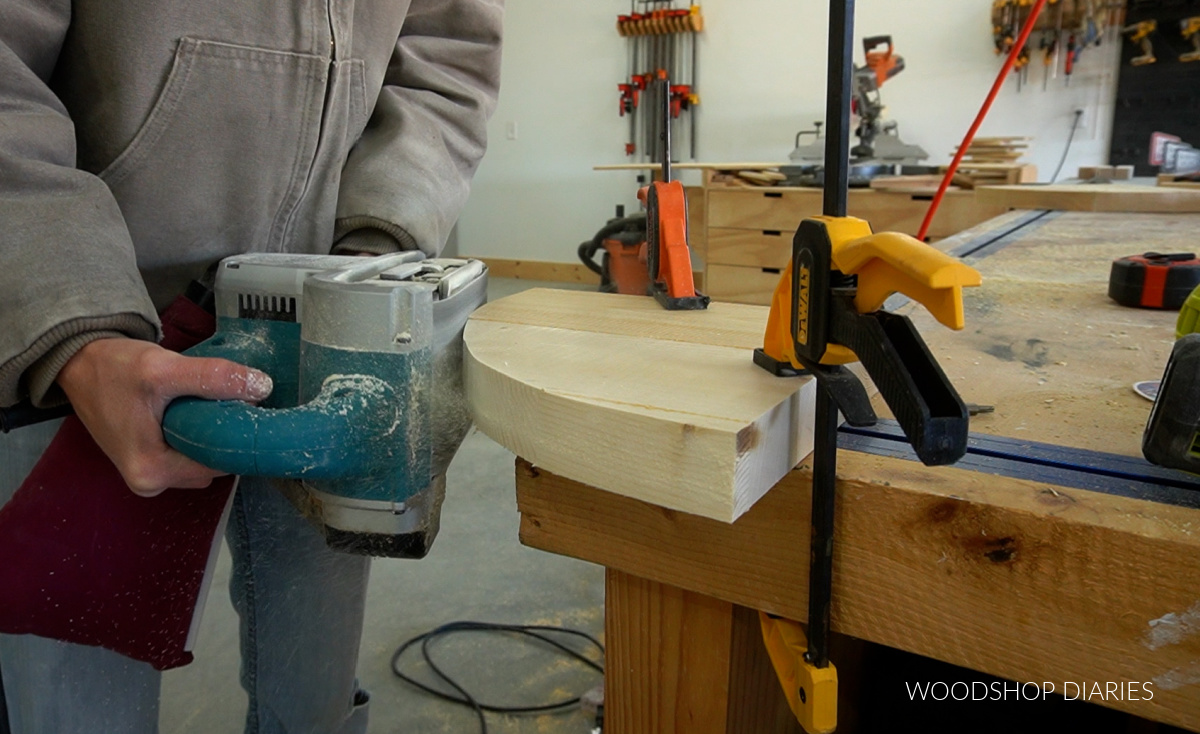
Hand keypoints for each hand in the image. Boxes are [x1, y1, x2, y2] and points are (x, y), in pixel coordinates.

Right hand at [56, 337, 272, 495]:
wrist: (79, 362)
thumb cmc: (113, 369)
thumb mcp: (163, 368)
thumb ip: (211, 377)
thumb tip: (261, 386)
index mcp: (153, 472)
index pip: (220, 463)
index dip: (238, 436)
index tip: (249, 410)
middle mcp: (150, 481)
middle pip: (211, 463)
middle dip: (224, 435)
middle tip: (232, 402)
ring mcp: (148, 472)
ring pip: (201, 456)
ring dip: (210, 433)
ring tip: (212, 403)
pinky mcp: (149, 459)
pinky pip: (187, 450)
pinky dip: (196, 432)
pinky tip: (197, 410)